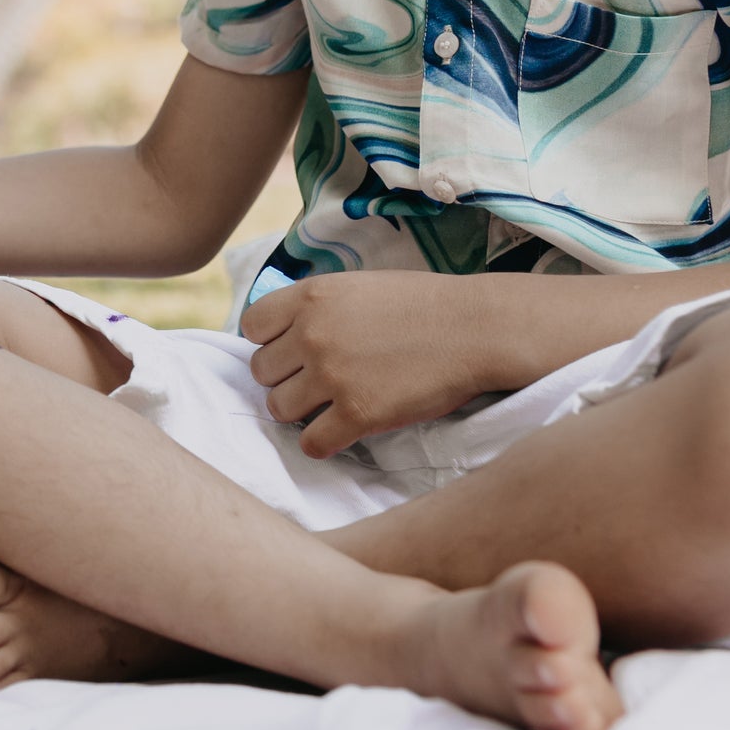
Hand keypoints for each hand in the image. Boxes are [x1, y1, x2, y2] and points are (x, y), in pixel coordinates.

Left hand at [241, 271, 488, 456]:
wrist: (477, 329)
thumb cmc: (424, 305)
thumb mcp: (360, 286)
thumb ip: (318, 307)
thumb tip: (283, 335)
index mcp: (313, 296)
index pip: (252, 326)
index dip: (272, 342)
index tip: (295, 351)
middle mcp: (313, 334)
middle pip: (261, 371)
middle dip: (287, 378)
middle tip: (319, 381)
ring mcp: (333, 376)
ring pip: (279, 409)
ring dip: (301, 411)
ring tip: (333, 404)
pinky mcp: (357, 415)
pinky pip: (311, 444)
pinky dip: (324, 442)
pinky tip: (345, 430)